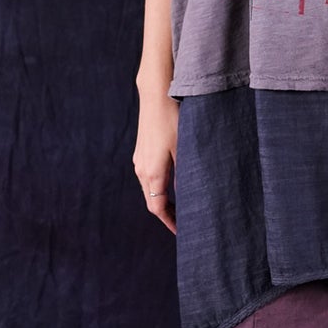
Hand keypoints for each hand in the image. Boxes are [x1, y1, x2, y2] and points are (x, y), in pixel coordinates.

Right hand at [133, 91, 179, 234]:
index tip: (180, 231)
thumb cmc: (172, 120)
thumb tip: (189, 196)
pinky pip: (147, 178)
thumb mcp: (184, 149)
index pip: (157, 207)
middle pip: (152, 201)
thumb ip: (184, 174)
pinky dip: (158, 188)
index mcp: (152, 172)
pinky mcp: (140, 152)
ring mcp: (139, 160)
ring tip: (179, 207)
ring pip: (149, 189)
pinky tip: (171, 186)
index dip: (169, 222)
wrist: (155, 96)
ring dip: (162, 200)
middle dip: (167, 214)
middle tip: (183, 223)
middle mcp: (141, 169)